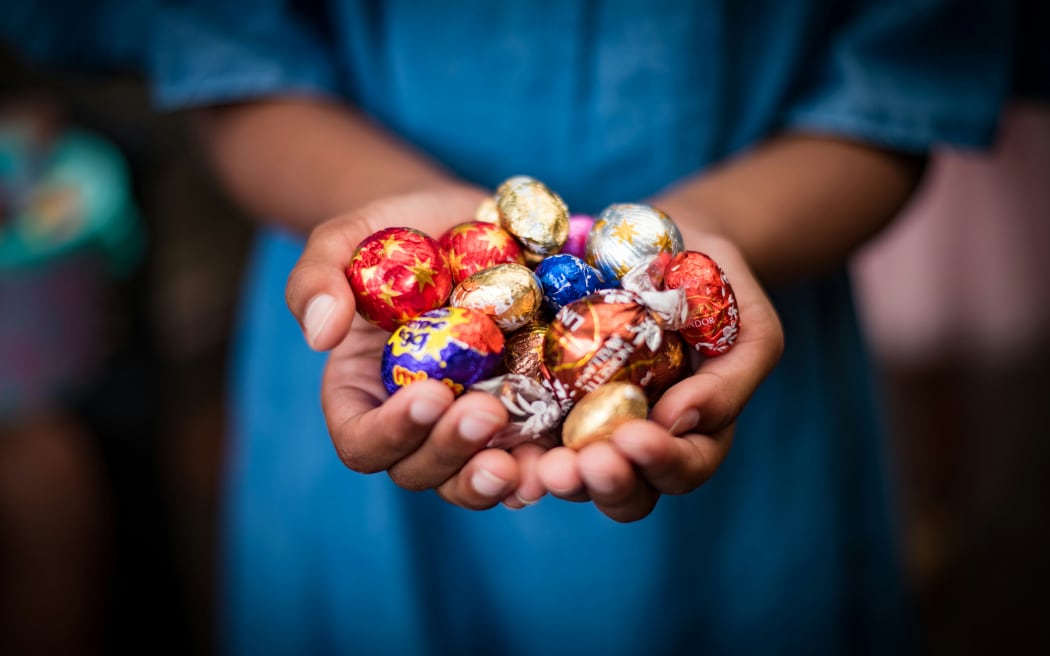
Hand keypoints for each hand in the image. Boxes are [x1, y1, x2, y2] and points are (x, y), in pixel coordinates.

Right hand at [285, 186, 547, 508]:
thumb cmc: (394, 233)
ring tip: (525, 461)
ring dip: (497, 478)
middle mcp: (417, 423)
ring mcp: (470, 423)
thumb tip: (319, 335)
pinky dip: (546, 463)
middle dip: (452, 452)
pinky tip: (565, 456)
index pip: (362, 441)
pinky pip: (531, 454)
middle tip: (487, 412)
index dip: (391, 433)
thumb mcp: (346, 241)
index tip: (430, 394)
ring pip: (474, 478)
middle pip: (420, 470)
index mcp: (362, 394)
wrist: (464, 222)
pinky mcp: (524, 414)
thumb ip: (317, 279)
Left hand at [537, 233, 783, 521]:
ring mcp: (589, 427)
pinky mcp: (544, 400)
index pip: (684, 468)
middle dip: (602, 483)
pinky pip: (526, 436)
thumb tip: (679, 420)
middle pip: (625, 492)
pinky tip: (496, 447)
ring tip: (538, 464)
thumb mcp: (749, 325)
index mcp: (694, 435)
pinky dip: (512, 449)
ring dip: (555, 475)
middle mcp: (638, 443)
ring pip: (573, 475)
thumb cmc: (718, 285)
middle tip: (577, 465)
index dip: (661, 463)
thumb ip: (731, 378)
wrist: (668, 244)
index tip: (635, 436)